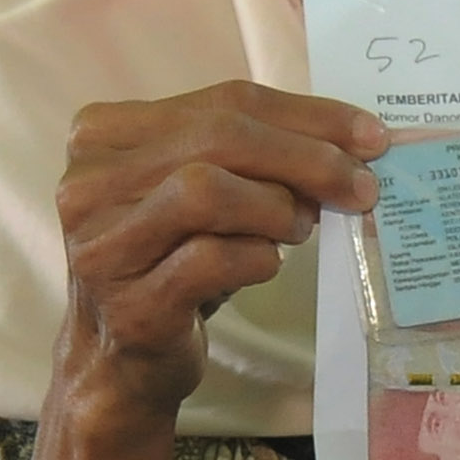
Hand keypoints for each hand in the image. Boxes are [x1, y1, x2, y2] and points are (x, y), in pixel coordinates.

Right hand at [49, 81, 386, 420]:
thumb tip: (350, 144)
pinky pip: (210, 259)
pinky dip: (258, 258)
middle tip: (360, 186)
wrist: (121, 360)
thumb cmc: (171, 263)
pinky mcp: (128, 301)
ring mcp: (101, 242)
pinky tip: (267, 265)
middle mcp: (89, 180)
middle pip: (219, 137)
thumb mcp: (204, 194)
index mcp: (104, 133)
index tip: (369, 135)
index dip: (307, 114)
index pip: (224, 99)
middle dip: (306, 157)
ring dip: (275, 207)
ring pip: (206, 189)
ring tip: (299, 229)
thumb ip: (251, 156)